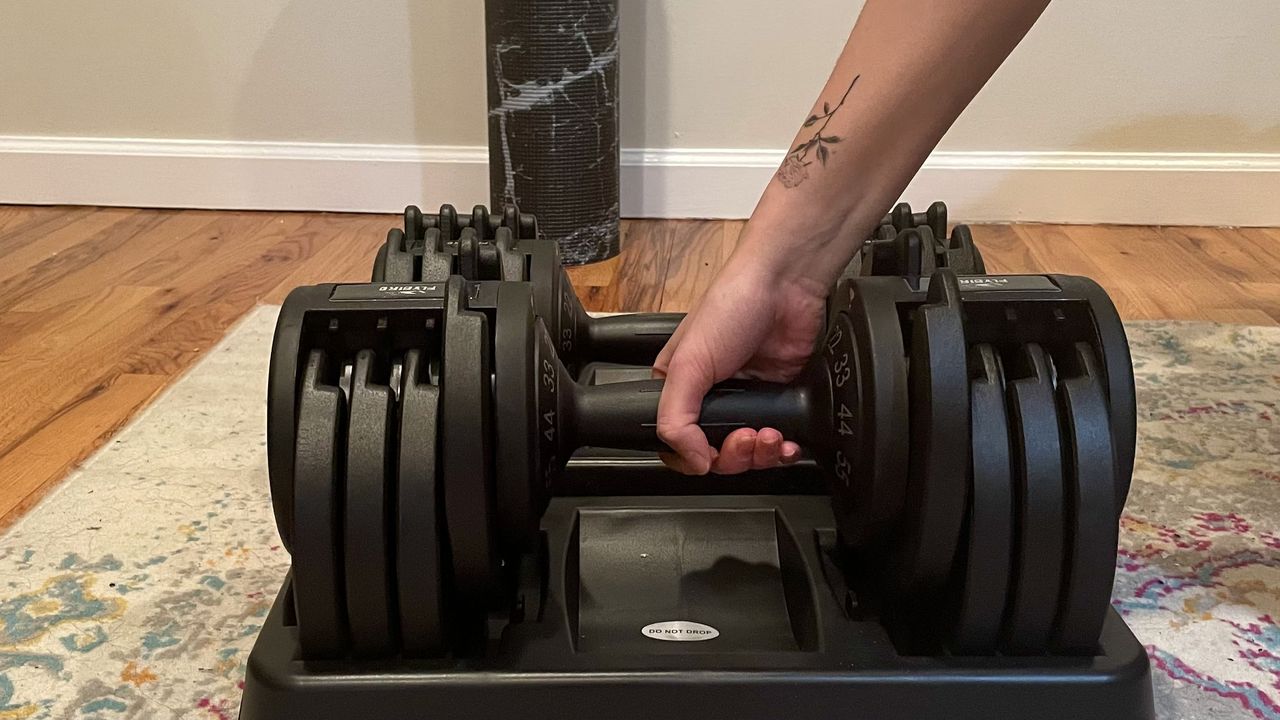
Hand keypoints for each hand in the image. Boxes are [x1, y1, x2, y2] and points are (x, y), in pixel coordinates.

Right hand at [652, 252, 826, 474]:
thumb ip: (677, 418)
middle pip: (717, 455)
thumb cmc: (731, 306)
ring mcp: (747, 399)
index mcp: (679, 388)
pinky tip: (786, 440)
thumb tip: (693, 461)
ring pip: (750, 454)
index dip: (693, 458)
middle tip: (746, 437)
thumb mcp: (688, 364)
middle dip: (735, 455)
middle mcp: (712, 396)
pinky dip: (784, 449)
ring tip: (769, 434)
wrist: (785, 285)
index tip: (709, 455)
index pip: (677, 443)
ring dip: (761, 454)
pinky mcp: (779, 398)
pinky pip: (780, 442)